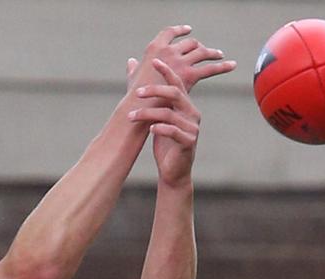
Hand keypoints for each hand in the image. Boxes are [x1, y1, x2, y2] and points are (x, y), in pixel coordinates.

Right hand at [127, 25, 235, 93]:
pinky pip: (210, 69)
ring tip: (220, 55)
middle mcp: (169, 51)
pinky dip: (222, 66)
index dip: (179, 31)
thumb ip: (133, 68)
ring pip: (202, 52)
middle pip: (189, 43)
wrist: (140, 107)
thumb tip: (131, 61)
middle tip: (206, 50)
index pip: (169, 33)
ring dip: (212, 53)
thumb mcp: (132, 78)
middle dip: (198, 46)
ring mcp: (180, 62)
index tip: (187, 30)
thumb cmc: (134, 96)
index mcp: (155, 48)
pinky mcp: (190, 75)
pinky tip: (231, 65)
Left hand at [129, 58, 200, 186]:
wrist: (173, 172)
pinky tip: (150, 129)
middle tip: (136, 92)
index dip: (167, 71)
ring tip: (131, 117)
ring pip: (169, 114)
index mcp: (186, 106)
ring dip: (147, 114)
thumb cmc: (165, 145)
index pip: (177, 83)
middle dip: (154, 91)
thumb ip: (151, 101)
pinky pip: (173, 131)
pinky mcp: (188, 143)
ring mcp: (192, 129)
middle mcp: (192, 114)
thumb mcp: (158, 120)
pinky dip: (160, 129)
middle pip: (175, 94)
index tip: (153, 61)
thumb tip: (135, 70)